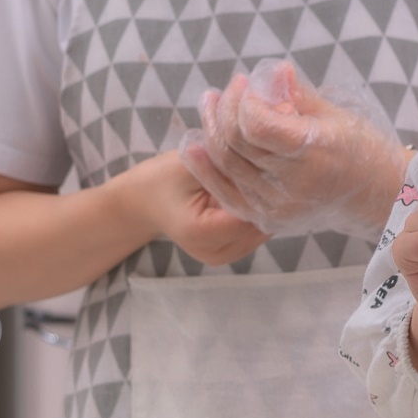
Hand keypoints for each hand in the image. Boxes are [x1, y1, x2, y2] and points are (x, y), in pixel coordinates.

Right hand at [124, 152, 269, 265]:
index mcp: (200, 232)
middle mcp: (214, 252)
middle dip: (269, 198)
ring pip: (264, 230)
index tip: (270, 166)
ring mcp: (223, 256)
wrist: (145, 200)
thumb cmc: (164, 178)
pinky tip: (254, 194)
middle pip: (261, 225)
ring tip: (262, 180)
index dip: (264, 190)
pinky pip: (257, 231)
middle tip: (273, 170)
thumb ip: (224, 165)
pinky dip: (259, 213)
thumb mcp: (191, 164)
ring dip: (267, 207)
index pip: (250, 213)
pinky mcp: (230, 253)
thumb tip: (264, 161)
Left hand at [180, 59, 403, 236]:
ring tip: (211, 102)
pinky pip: (225, 191)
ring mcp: (277, 206)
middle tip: (233, 86)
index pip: (255, 123)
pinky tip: (193, 143)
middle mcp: (292, 185)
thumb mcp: (337, 115)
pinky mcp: (267, 219)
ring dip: (211, 129)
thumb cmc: (362, 149)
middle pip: (235, 141)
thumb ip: (297, 95)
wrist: (376, 199)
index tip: (252, 81)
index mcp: (314, 153)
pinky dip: (204, 166)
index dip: (247, 98)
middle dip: (227, 106)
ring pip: (225, 164)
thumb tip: (271, 71)